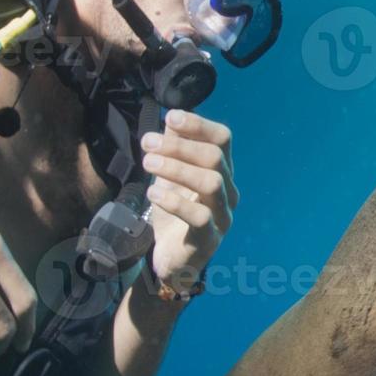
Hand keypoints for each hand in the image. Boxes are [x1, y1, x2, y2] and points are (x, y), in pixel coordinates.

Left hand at [141, 110, 238, 293]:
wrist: (172, 259)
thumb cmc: (173, 212)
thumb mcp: (169, 176)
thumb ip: (172, 148)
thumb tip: (170, 117)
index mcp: (222, 172)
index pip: (223, 139)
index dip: (199, 125)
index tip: (170, 117)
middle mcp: (229, 191)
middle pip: (215, 158)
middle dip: (179, 147)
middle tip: (146, 144)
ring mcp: (223, 216)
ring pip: (211, 183)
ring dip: (176, 169)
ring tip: (147, 164)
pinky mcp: (210, 239)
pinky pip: (199, 216)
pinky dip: (174, 201)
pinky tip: (153, 194)